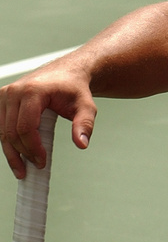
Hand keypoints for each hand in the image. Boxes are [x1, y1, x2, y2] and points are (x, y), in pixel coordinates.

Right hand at [0, 59, 96, 178]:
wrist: (67, 73)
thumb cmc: (75, 88)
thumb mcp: (86, 106)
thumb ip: (85, 124)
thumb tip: (82, 144)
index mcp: (33, 91)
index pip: (26, 127)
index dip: (32, 148)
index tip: (42, 162)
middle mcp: (14, 92)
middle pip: (11, 132)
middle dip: (23, 153)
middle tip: (36, 166)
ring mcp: (4, 95)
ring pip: (2, 132)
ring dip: (12, 152)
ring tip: (23, 169)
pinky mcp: (1, 100)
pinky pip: (1, 127)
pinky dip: (8, 143)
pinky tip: (17, 156)